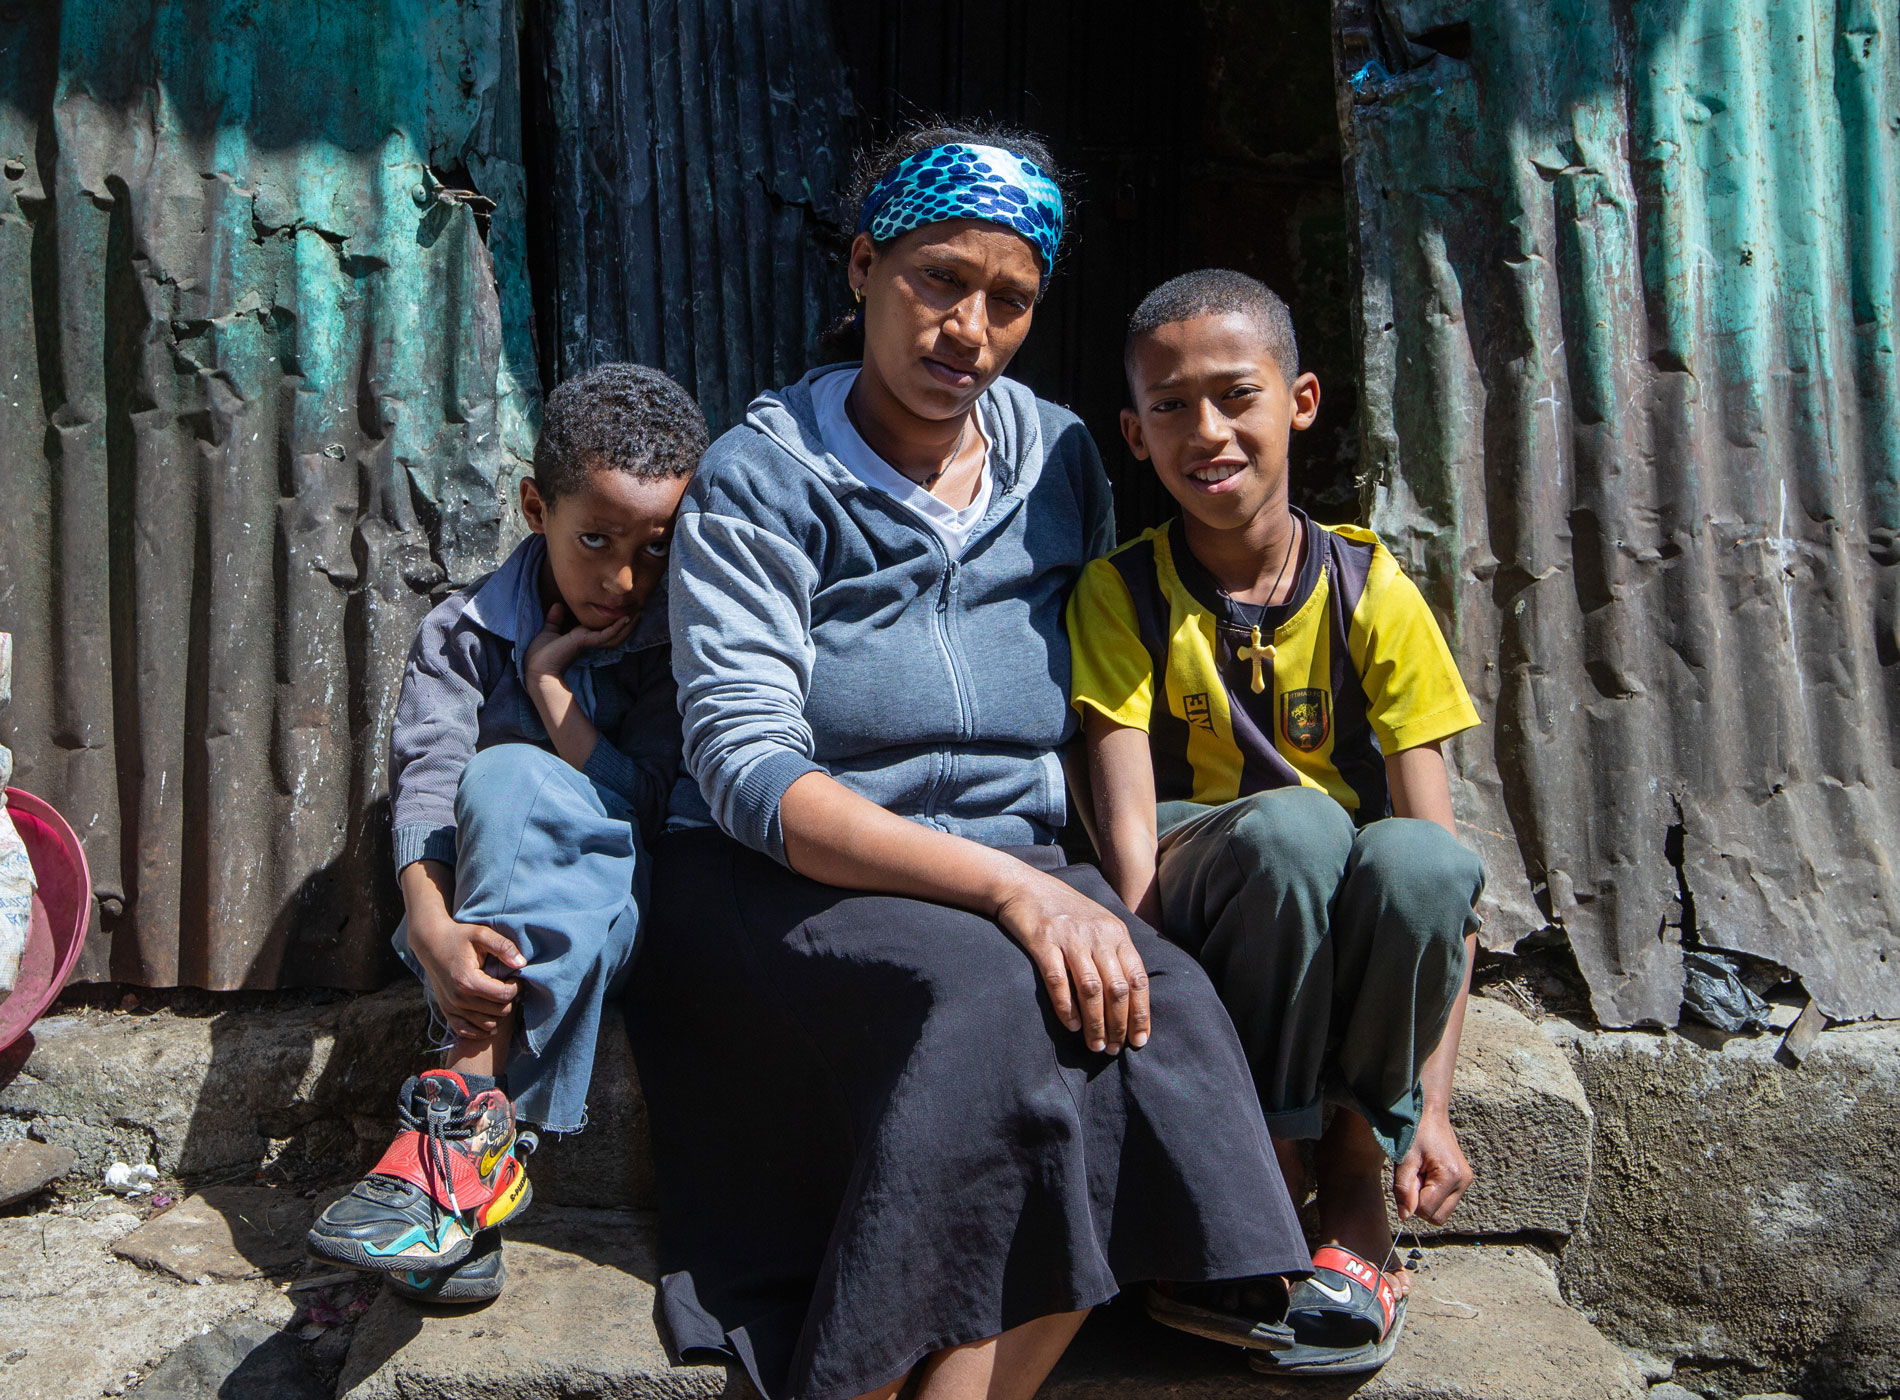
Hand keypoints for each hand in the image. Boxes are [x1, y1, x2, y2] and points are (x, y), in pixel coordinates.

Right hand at [407, 912, 526, 1040]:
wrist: (430, 943)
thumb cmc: (458, 936)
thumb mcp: (482, 934)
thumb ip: (503, 946)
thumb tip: (521, 963)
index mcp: (468, 980)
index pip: (504, 995)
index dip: (516, 987)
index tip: (514, 977)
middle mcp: (458, 999)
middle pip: (498, 1012)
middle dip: (509, 1000)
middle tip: (508, 986)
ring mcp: (451, 1007)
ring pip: (487, 1025)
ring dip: (497, 1014)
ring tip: (498, 997)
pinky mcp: (446, 1011)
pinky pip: (466, 1031)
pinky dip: (480, 1029)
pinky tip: (488, 1016)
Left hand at [522, 602, 633, 683]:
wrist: (537, 668)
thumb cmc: (540, 654)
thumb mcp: (548, 631)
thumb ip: (554, 619)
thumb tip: (557, 605)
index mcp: (582, 638)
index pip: (604, 631)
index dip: (616, 622)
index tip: (626, 610)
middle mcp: (589, 641)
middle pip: (615, 634)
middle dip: (629, 624)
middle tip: (641, 611)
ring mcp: (589, 642)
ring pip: (615, 635)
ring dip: (628, 625)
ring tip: (639, 613)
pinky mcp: (585, 642)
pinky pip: (606, 635)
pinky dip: (617, 627)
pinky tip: (626, 619)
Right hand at [993, 871, 1150, 1054]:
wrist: (1023, 885)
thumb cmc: (1063, 910)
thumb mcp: (1098, 924)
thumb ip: (1115, 953)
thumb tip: (1130, 996)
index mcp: (1116, 933)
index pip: (1137, 979)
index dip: (1140, 1013)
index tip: (1139, 1040)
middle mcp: (1097, 935)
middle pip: (1116, 989)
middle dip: (1118, 1024)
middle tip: (1114, 1049)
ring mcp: (1070, 938)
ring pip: (1091, 989)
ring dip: (1095, 1022)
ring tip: (1095, 1045)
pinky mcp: (1043, 942)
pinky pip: (1058, 980)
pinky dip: (1066, 1006)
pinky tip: (1071, 1025)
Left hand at [1394, 1107, 1472, 1224]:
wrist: (1430, 1113)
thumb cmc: (1416, 1131)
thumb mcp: (1405, 1159)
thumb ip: (1403, 1189)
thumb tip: (1405, 1217)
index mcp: (1450, 1176)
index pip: (1426, 1210)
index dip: (1410, 1200)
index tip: (1408, 1178)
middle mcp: (1463, 1182)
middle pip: (1437, 1217)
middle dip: (1420, 1203)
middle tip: (1414, 1177)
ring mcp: (1465, 1182)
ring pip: (1441, 1212)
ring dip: (1426, 1199)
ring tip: (1420, 1174)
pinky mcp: (1463, 1181)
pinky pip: (1445, 1202)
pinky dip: (1432, 1194)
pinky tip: (1427, 1174)